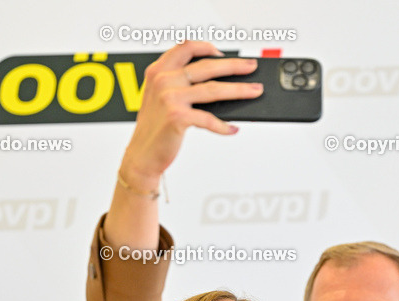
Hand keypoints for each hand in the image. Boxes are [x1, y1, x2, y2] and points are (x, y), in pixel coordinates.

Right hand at [119, 41, 261, 188]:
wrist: (142, 155)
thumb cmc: (157, 128)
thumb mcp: (162, 98)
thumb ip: (181, 84)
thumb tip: (221, 83)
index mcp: (158, 71)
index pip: (186, 48)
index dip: (207, 47)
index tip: (223, 53)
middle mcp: (163, 80)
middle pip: (206, 66)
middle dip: (234, 66)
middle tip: (252, 67)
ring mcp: (169, 98)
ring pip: (214, 89)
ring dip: (239, 90)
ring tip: (255, 91)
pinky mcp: (177, 117)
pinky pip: (209, 119)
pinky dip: (224, 126)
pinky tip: (233, 128)